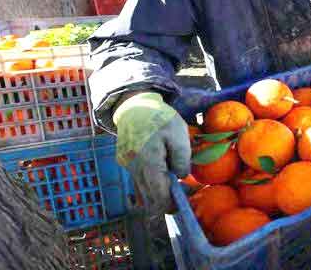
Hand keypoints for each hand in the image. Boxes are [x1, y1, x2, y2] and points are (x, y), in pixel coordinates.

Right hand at [114, 92, 190, 214]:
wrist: (135, 105)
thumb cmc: (160, 118)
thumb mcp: (179, 134)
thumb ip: (182, 158)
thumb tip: (180, 177)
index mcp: (148, 161)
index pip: (158, 195)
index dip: (172, 204)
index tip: (186, 203)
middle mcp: (134, 168)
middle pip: (149, 198)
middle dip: (166, 203)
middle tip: (184, 196)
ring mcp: (127, 166)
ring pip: (143, 192)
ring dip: (158, 193)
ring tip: (176, 184)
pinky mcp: (125, 162)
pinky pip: (139, 181)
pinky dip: (151, 183)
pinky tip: (163, 174)